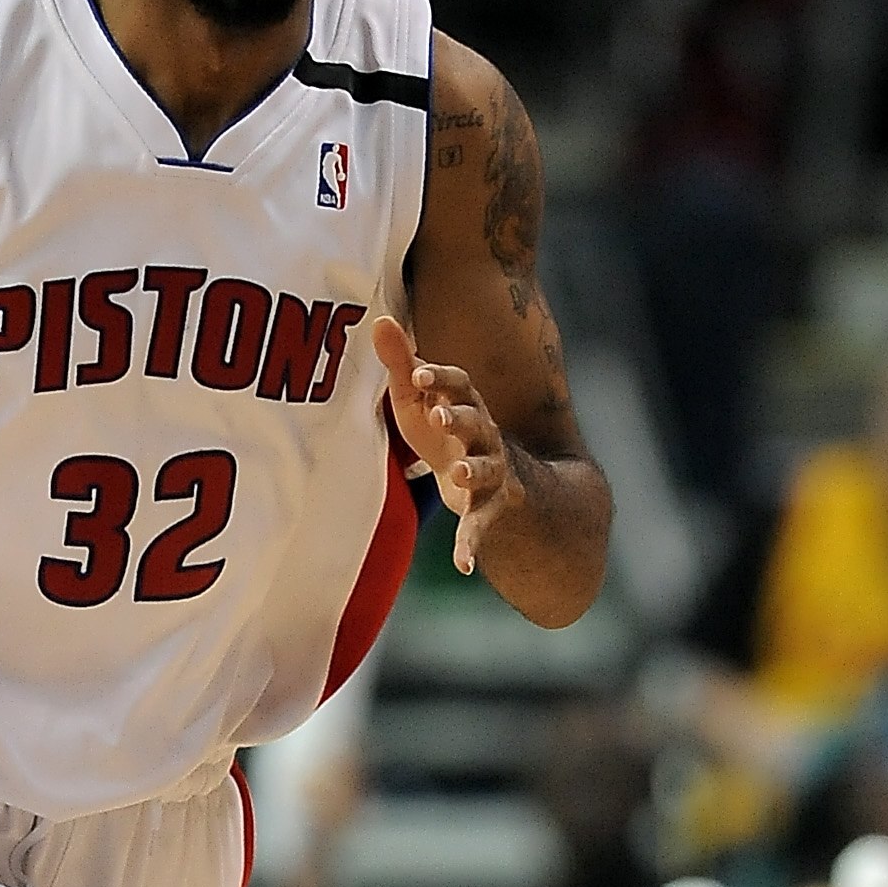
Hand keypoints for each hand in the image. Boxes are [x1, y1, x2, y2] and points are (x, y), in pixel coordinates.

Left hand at [372, 313, 522, 576]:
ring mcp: (491, 473)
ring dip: (471, 472)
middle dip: (459, 419)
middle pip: (476, 422)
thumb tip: (380, 319)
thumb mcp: (423, 404)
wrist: (508, 484)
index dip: (442, 379)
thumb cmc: (449, 436)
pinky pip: (480, 528)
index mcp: (466, 407)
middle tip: (439, 417)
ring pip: (484, 470)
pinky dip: (471, 546)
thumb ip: (404, 366)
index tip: (422, 371)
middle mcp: (485, 436)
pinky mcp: (491, 509)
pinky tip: (464, 566)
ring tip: (457, 477)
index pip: (459, 386)